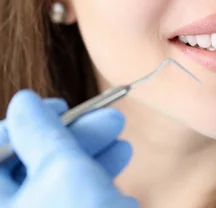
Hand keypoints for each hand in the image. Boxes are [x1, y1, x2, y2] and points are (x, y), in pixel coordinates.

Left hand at [0, 90, 137, 207]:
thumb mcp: (63, 167)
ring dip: (91, 149)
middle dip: (74, 132)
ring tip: (120, 133)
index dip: (29, 120)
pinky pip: (74, 196)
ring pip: (56, 178)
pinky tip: (122, 155)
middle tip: (107, 116)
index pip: (0, 146)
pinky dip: (96, 174)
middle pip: (30, 161)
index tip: (62, 106)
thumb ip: (42, 130)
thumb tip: (24, 101)